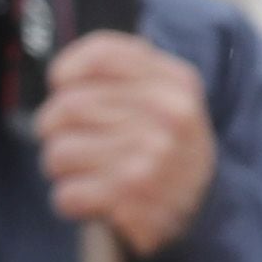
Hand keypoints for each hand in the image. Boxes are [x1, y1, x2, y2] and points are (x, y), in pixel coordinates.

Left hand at [35, 32, 216, 255]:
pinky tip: (93, 198)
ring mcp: (151, 159)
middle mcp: (167, 116)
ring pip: (59, 152)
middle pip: (67, 106)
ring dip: (60, 167)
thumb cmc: (167, 143)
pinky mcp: (132, 199)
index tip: (62, 85)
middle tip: (70, 138)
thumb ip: (123, 69)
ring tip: (86, 170)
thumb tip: (61, 75)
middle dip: (54, 127)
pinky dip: (70, 200)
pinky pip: (66, 194)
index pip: (101, 55)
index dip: (66, 70)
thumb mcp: (166, 94)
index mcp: (175, 82)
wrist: (207, 206)